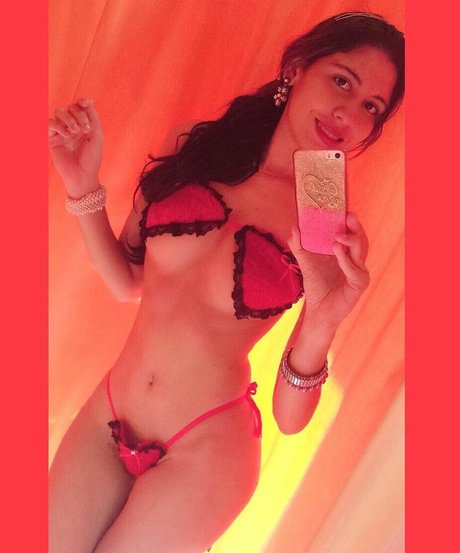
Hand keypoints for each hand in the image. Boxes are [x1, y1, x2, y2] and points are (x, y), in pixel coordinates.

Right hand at [48, 97, 103, 197]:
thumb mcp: (97, 136)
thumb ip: (93, 118)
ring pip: (59, 112)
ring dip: (68, 119)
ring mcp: (62, 132)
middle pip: (71, 108)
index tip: (85, 103)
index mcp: (85, 126)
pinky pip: (49, 123)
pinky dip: (57, 125)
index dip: (82, 102)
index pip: (81, 107)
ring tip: (74, 131)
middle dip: (78, 114)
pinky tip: (66, 135)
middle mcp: (73, 127)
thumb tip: (87, 101)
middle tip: (85, 129)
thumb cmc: (92, 159)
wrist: (82, 175)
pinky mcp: (51, 139)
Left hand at [287, 212, 369, 329]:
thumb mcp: (306, 262)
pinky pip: (355, 270)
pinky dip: (346, 260)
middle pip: (360, 240)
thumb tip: (294, 227)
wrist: (318, 311)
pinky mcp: (359, 284)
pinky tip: (337, 251)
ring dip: (350, 242)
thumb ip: (299, 246)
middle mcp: (355, 260)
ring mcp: (359, 272)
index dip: (349, 221)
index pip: (350, 233)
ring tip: (337, 237)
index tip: (344, 208)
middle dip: (355, 227)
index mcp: (345, 253)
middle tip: (349, 216)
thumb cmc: (316, 286)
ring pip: (359, 253)